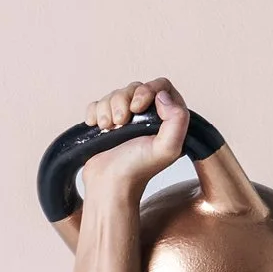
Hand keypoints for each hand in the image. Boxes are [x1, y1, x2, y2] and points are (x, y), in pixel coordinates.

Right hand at [74, 76, 193, 204]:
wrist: (108, 185)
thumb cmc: (137, 170)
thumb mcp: (167, 148)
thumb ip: (178, 119)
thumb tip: (162, 95)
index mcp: (165, 120)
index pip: (160, 86)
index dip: (147, 90)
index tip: (137, 108)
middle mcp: (146, 118)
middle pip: (134, 88)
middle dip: (123, 101)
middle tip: (121, 123)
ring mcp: (124, 121)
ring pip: (114, 95)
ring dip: (107, 109)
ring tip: (108, 129)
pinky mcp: (105, 124)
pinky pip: (97, 103)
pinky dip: (94, 113)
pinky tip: (98, 128)